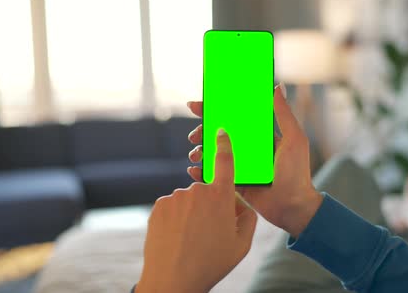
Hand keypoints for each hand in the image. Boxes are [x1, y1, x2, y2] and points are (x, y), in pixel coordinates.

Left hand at [137, 130, 256, 292]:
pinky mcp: (159, 206)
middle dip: (211, 204)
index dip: (224, 143)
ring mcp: (175, 198)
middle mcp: (197, 191)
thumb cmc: (211, 263)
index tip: (220, 129)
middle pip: (208, 189)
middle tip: (210, 231)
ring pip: (189, 199)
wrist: (172, 281)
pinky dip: (176, 218)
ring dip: (192, 212)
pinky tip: (177, 237)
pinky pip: (173, 206)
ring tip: (191, 238)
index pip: (225, 161)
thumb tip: (242, 203)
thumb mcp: (242, 245)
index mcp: (221, 197)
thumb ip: (248, 218)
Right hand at [186, 84, 322, 237]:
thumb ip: (283, 114)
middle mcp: (247, 148)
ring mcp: (239, 165)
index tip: (197, 106)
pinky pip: (213, 174)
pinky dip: (201, 172)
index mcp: (258, 135)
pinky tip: (194, 170)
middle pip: (218, 134)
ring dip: (200, 151)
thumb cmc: (298, 172)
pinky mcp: (234, 182)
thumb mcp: (293, 139)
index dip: (214, 109)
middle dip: (202, 131)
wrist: (294, 207)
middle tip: (195, 135)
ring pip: (213, 153)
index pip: (234, 117)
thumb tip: (277, 86)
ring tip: (196, 154)